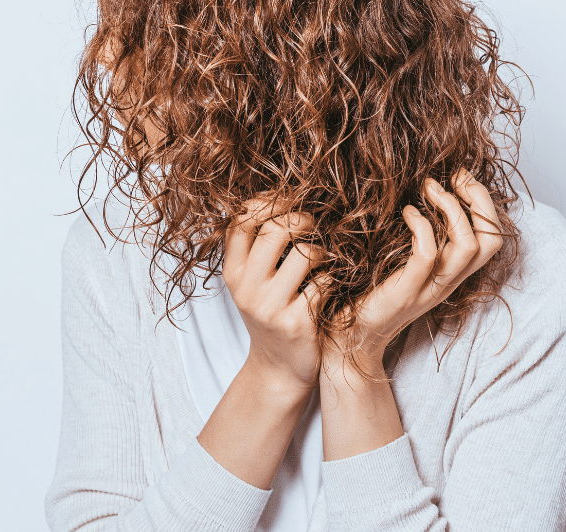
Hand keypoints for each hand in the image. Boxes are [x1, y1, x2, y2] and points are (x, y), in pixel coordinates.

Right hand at [223, 194, 326, 394]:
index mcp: (232, 272)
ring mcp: (270, 308)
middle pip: (276, 229)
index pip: (241, 220)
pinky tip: (330, 286)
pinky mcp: (297, 324)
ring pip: (306, 254)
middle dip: (302, 219)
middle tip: (313, 225)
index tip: (288, 200)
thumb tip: (279, 195)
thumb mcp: (252, 282)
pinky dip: (333, 279)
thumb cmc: (271, 314)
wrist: (278, 370)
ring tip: (324, 259)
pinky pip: (325, 283)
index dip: (267, 201)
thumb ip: (257, 246)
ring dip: (323, 251)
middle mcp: (246, 288)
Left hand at [322, 168, 503, 373]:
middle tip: (453, 175)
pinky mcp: (405, 292)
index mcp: (452, 274)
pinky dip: (422, 226)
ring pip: (468, 246)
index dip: (484, 202)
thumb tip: (419, 190)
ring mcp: (429, 289)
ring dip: (452, 208)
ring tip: (429, 187)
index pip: (492, 238)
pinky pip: (428, 255)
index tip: (459, 176)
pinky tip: (407, 213)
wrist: (349, 336)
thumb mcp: (402, 261)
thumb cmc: (369, 290)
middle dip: (479, 199)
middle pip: (490, 240)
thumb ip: (418, 236)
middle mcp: (448, 282)